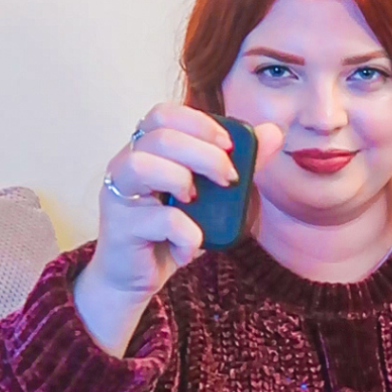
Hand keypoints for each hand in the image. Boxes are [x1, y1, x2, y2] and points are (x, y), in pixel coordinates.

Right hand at [93, 102, 283, 300]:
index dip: (199, 123)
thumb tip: (273, 132)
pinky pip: (159, 220)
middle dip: (204, 154)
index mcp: (146, 150)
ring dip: (181, 180)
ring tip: (196, 203)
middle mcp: (126, 165)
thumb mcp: (211, 197)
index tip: (229, 145)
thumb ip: (239, 163)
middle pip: (160, 137)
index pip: (164, 114)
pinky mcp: (120, 228)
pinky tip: (190, 247)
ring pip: (142, 165)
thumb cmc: (171, 232)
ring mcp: (118, 195)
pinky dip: (185, 234)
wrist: (138, 277)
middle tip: (229, 180)